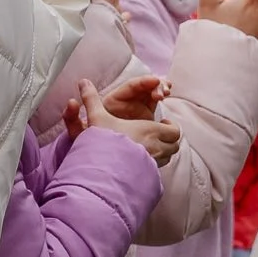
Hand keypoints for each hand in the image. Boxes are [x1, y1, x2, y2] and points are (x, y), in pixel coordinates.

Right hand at [66, 79, 180, 164]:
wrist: (102, 170)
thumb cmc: (103, 142)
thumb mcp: (96, 118)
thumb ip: (91, 100)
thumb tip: (83, 81)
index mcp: (150, 130)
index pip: (174, 130)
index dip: (170, 126)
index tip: (161, 122)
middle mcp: (157, 147)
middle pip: (175, 144)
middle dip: (169, 139)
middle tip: (158, 135)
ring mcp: (154, 163)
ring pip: (168, 157)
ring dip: (164, 151)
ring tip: (151, 147)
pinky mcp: (149, 175)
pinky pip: (159, 168)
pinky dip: (155, 163)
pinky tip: (142, 161)